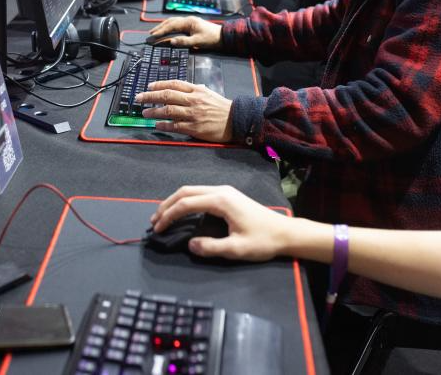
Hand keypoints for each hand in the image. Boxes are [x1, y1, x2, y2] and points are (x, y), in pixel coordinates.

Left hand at [135, 79, 233, 141]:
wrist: (237, 120)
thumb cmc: (222, 108)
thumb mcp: (209, 93)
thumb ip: (194, 90)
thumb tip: (180, 88)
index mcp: (197, 90)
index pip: (174, 84)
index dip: (159, 84)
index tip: (149, 86)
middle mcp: (193, 100)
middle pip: (167, 95)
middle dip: (150, 96)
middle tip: (139, 98)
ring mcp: (193, 114)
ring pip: (168, 110)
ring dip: (153, 111)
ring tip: (144, 112)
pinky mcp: (194, 128)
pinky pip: (175, 126)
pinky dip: (163, 125)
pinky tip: (156, 124)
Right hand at [147, 17, 221, 49]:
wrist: (223, 36)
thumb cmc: (212, 39)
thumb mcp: (198, 42)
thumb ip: (184, 42)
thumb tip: (171, 42)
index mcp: (188, 22)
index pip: (171, 26)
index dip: (161, 31)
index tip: (152, 36)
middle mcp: (187, 20)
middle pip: (170, 22)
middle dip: (159, 27)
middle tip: (150, 34)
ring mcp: (189, 22)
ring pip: (173, 22)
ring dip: (164, 26)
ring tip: (156, 31)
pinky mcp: (191, 25)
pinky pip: (177, 24)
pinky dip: (170, 27)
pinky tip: (167, 30)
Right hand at [150, 185, 292, 260]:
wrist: (285, 233)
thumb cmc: (263, 241)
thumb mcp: (236, 249)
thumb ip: (211, 248)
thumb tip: (190, 245)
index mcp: (221, 201)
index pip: (186, 204)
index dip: (169, 215)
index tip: (158, 229)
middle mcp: (220, 191)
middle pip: (185, 191)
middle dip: (167, 205)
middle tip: (154, 222)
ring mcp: (225, 191)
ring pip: (192, 190)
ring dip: (175, 202)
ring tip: (164, 217)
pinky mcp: (228, 195)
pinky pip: (200, 193)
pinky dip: (186, 201)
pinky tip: (182, 213)